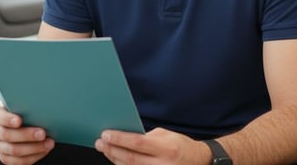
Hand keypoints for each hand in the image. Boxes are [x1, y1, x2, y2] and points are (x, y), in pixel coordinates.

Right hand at [0, 106, 54, 164]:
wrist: (28, 131)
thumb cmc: (28, 118)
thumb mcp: (27, 110)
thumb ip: (30, 109)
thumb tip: (43, 109)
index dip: (8, 119)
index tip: (19, 120)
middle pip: (7, 135)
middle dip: (26, 135)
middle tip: (42, 133)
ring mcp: (1, 146)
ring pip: (14, 150)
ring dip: (34, 147)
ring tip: (48, 143)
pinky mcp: (7, 158)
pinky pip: (20, 161)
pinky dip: (35, 156)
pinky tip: (44, 150)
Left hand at [94, 128, 210, 164]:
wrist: (197, 161)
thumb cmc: (179, 146)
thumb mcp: (165, 136)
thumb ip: (146, 137)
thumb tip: (124, 137)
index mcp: (166, 149)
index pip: (138, 143)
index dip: (120, 139)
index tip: (106, 134)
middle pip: (130, 159)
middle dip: (112, 150)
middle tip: (99, 142)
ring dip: (114, 158)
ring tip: (104, 149)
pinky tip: (115, 159)